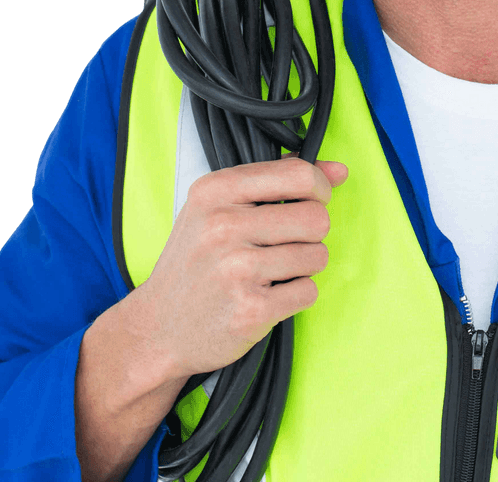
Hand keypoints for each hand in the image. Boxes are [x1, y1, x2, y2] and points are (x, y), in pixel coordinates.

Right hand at [132, 156, 348, 380]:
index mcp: (216, 191)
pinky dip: (296, 296)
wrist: (158, 327)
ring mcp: (236, 269)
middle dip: (312, 234)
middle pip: (316, 218)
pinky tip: (267, 296)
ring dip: (304, 267)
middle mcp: (223, 226)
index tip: (312, 201)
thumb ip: (280, 180)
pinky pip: (309, 291)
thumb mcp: (221, 206)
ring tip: (271, 272)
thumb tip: (339, 169)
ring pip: (317, 255)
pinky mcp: (250, 310)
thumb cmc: (196, 261)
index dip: (319, 188)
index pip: (299, 174)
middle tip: (285, 245)